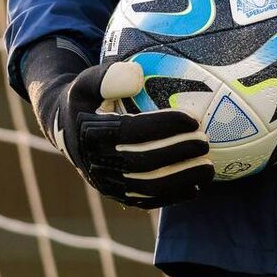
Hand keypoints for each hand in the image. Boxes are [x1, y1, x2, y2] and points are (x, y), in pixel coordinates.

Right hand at [49, 60, 214, 208]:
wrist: (67, 128)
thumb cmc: (88, 98)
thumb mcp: (88, 81)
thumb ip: (109, 76)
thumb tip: (137, 75)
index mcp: (91, 133)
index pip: (131, 131)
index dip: (163, 126)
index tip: (193, 119)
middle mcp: (97, 162)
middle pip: (142, 163)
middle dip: (177, 153)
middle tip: (205, 141)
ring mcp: (106, 182)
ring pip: (146, 187)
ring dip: (180, 179)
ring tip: (208, 168)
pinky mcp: (114, 194)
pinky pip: (144, 200)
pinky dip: (170, 197)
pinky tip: (195, 189)